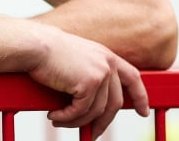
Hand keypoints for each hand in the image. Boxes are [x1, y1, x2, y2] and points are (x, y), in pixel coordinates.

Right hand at [28, 29, 148, 137]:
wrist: (35, 45)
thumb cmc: (48, 52)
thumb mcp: (76, 60)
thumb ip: (89, 74)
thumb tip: (94, 106)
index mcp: (106, 55)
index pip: (132, 77)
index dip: (140, 96)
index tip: (143, 112)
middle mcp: (107, 63)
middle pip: (114, 103)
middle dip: (103, 123)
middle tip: (92, 134)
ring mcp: (100, 73)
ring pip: (96, 111)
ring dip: (77, 121)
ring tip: (60, 121)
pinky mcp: (89, 83)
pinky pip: (81, 111)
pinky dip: (67, 118)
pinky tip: (54, 117)